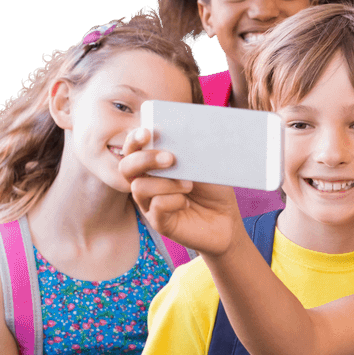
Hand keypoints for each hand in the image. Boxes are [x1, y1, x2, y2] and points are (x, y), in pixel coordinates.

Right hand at [118, 128, 241, 254]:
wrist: (226, 218)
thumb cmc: (213, 188)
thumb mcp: (204, 166)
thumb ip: (188, 153)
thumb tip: (180, 139)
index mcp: (154, 164)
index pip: (134, 148)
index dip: (135, 139)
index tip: (147, 132)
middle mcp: (147, 182)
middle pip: (126, 167)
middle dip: (144, 159)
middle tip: (170, 158)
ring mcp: (150, 203)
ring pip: (139, 187)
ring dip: (165, 183)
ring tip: (189, 184)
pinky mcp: (159, 222)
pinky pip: (155, 207)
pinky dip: (173, 201)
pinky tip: (187, 202)